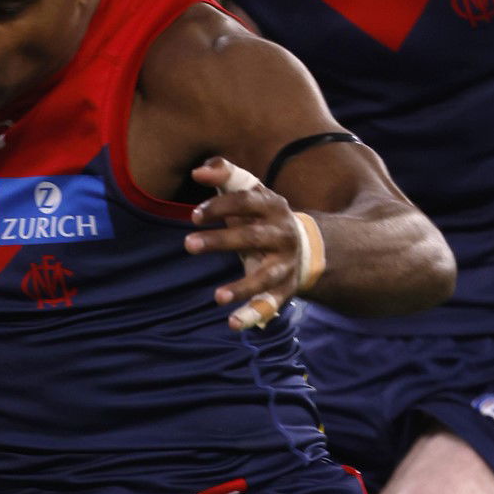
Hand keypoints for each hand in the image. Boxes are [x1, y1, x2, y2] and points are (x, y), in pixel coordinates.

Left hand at [185, 156, 301, 329]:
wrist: (305, 246)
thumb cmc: (262, 216)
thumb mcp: (251, 192)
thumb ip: (226, 175)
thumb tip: (198, 170)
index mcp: (273, 206)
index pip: (246, 201)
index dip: (221, 206)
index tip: (194, 215)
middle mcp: (282, 234)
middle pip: (252, 237)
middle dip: (221, 241)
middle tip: (188, 244)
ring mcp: (285, 264)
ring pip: (266, 277)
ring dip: (242, 287)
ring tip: (217, 297)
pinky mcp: (285, 289)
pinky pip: (270, 304)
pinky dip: (252, 315)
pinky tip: (232, 324)